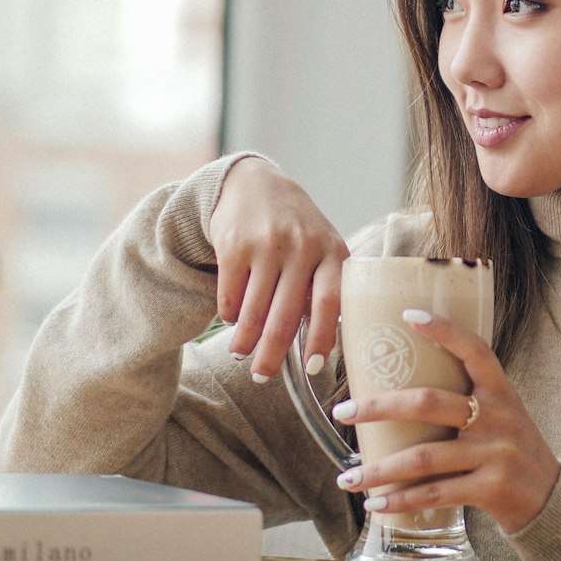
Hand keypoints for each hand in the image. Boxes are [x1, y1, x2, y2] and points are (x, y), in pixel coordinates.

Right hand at [208, 158, 349, 380]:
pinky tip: (233, 318)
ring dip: (244, 342)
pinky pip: (229, 297)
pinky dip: (229, 315)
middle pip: (284, 317)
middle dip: (270, 355)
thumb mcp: (322, 248)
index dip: (322, 338)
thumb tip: (318, 347)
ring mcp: (267, 245)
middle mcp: (302, 246)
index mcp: (332, 252)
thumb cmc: (296, 228)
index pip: (330, 303)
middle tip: (261, 376)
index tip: (312, 367)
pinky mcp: (234, 244)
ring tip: (240, 354)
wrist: (256, 183)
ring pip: (253, 312)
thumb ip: (323, 287)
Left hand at [332, 312, 560, 535]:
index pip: (474, 350)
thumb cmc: (512, 449)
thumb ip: (467, 398)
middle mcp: (497, 417)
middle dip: (380, 406)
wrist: (552, 499)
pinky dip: (402, 500)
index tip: (408, 315)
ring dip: (380, 468)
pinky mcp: (490, 489)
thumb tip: (403, 384)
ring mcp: (494, 454)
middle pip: (429, 403)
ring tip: (348, 477)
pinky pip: (436, 493)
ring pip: (425, 457)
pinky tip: (376, 503)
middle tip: (343, 411)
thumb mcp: (502, 413)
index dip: (444, 330)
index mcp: (500, 391)